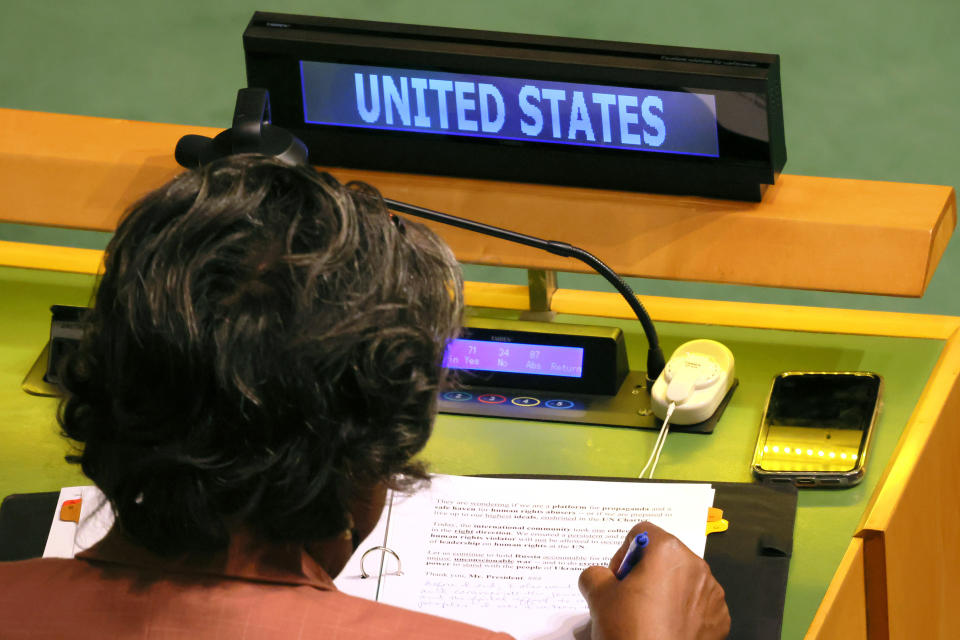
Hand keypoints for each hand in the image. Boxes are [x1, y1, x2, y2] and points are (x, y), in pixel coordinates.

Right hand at [578, 521, 729, 639]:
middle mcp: (696, 566)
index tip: (617, 579)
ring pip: (683, 580)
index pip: (642, 533)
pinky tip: (666, 628)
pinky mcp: (720, 619)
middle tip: (628, 599)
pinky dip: (683, 611)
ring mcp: (713, 594)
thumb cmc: (628, 628)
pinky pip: (698, 604)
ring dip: (665, 591)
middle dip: (646, 572)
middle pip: (665, 556)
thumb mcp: (597, 595)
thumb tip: (601, 576)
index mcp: (668, 551)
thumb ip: (595, 574)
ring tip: (647, 617)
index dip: (624, 554)